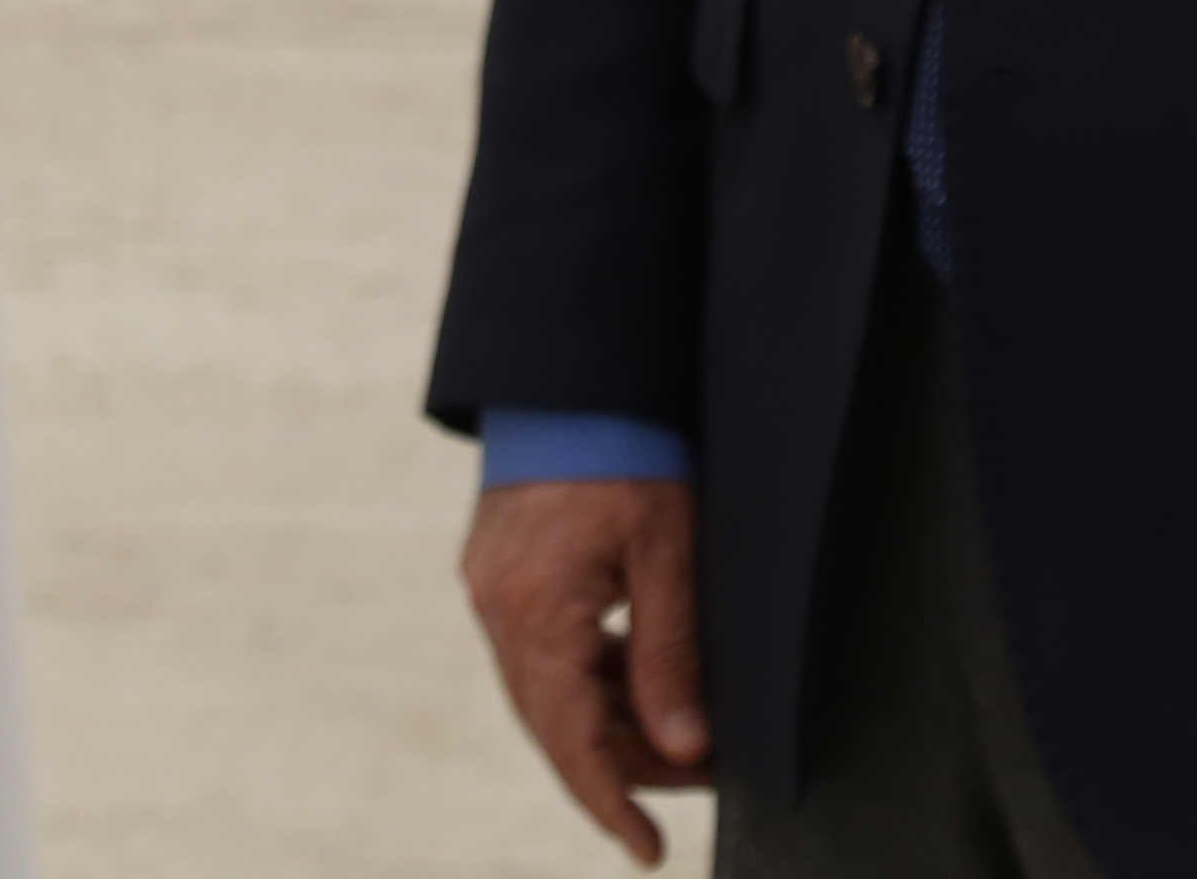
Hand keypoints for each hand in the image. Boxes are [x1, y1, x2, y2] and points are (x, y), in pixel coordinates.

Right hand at [461, 473, 711, 865]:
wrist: (577, 367)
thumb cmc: (631, 447)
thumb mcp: (669, 552)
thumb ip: (672, 655)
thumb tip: (683, 750)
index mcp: (532, 610)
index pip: (570, 739)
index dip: (611, 802)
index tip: (648, 851)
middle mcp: (497, 608)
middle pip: (558, 721)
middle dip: (628, 762)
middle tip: (703, 780)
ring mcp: (493, 588)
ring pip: (550, 689)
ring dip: (613, 719)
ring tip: (687, 738)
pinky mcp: (501, 569)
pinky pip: (543, 650)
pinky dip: (593, 677)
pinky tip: (644, 683)